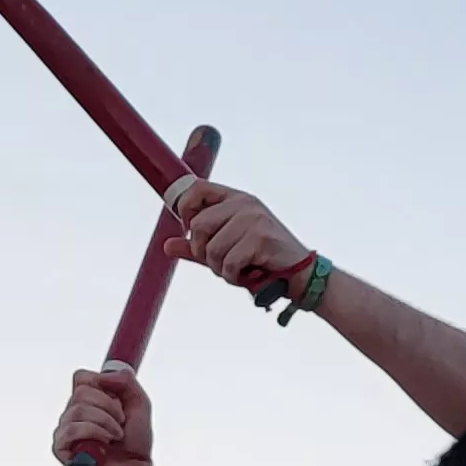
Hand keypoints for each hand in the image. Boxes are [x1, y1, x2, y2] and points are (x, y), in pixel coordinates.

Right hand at [52, 368, 156, 465]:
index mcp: (87, 401)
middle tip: (121, 423)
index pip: (81, 377)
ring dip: (105, 422)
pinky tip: (104, 445)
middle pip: (82, 391)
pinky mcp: (60, 447)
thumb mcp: (139, 402)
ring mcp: (64, 430)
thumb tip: (102, 375)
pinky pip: (72, 429)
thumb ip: (125, 381)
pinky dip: (94, 434)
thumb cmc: (135, 442)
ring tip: (115, 436)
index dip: (101, 385)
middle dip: (109, 407)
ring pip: (78, 409)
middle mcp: (72, 413)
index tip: (118, 401)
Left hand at [161, 180, 307, 293]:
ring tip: (237, 269)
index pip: (196, 188)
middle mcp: (244, 203)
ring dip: (219, 268)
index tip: (193, 235)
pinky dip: (232, 277)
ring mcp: (254, 218)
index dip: (185, 211)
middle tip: (220, 262)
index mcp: (235, 199)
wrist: (299, 275)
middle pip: (198, 225)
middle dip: (203, 252)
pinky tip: (247, 275)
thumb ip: (196, 247)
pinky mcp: (261, 237)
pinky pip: (228, 262)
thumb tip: (166, 246)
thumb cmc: (260, 261)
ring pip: (211, 248)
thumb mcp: (224, 251)